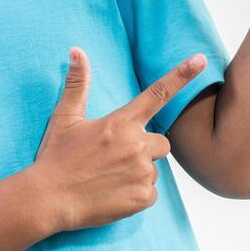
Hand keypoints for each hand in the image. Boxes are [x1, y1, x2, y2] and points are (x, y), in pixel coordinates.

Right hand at [26, 47, 206, 234]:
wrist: (48, 200)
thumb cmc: (55, 156)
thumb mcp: (65, 117)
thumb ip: (77, 83)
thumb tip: (76, 51)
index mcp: (120, 122)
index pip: (157, 93)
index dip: (182, 75)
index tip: (201, 59)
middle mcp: (136, 145)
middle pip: (162, 142)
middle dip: (146, 148)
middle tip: (116, 157)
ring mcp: (141, 173)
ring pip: (153, 169)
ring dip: (138, 172)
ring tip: (108, 177)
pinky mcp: (141, 198)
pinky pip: (150, 193)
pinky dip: (135, 194)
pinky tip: (112, 193)